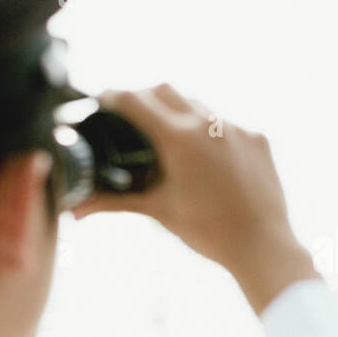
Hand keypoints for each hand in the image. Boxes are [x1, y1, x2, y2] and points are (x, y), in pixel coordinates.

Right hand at [71, 84, 318, 313]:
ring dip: (181, 114)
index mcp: (179, 137)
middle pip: (165, 90)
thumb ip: (115, 201)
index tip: (103, 99)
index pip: (135, 100)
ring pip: (199, 106)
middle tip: (132, 114)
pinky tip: (208, 158)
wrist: (262, 246)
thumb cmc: (208, 232)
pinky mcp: (259, 139)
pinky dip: (212, 134)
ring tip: (171, 137)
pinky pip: (228, 125)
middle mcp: (209, 124)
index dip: (113, 96)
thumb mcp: (158, 210)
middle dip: (144, 97)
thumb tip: (75, 210)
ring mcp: (237, 129)